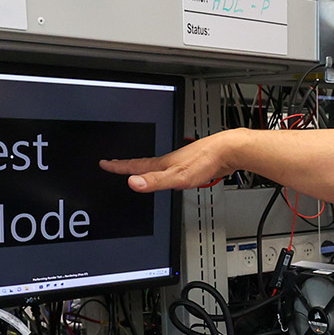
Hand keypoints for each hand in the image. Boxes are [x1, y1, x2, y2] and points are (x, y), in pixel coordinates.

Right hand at [99, 131, 241, 191]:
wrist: (228, 151)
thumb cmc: (206, 162)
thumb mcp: (177, 177)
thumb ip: (155, 182)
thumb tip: (133, 183)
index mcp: (162, 163)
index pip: (135, 165)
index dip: (118, 166)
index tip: (105, 163)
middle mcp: (169, 160)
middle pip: (144, 163)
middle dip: (128, 165)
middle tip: (116, 164)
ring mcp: (180, 161)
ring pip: (157, 164)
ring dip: (144, 167)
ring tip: (138, 168)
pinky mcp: (191, 164)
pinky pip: (171, 168)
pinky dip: (163, 170)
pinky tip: (170, 174)